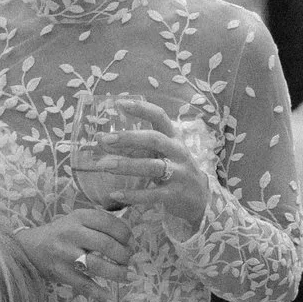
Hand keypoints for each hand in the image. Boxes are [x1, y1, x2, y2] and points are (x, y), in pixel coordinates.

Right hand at [20, 209, 134, 292]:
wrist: (31, 247)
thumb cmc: (61, 233)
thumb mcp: (77, 220)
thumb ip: (100, 224)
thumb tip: (129, 238)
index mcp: (79, 217)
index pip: (110, 223)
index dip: (126, 234)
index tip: (130, 242)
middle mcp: (72, 233)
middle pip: (107, 245)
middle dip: (124, 255)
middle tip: (128, 260)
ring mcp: (66, 254)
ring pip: (98, 265)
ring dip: (118, 273)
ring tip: (126, 276)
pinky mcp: (61, 273)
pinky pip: (84, 285)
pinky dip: (99, 294)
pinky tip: (110, 300)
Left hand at [78, 97, 210, 235]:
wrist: (200, 197)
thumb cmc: (174, 170)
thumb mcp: (158, 154)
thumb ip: (133, 148)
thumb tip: (102, 141)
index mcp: (173, 137)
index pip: (159, 116)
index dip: (141, 108)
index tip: (119, 103)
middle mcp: (178, 152)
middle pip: (154, 140)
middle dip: (129, 138)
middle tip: (105, 139)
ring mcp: (179, 173)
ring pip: (152, 166)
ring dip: (127, 165)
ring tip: (104, 165)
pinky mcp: (176, 194)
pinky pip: (152, 194)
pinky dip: (133, 195)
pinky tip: (115, 195)